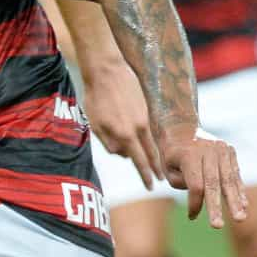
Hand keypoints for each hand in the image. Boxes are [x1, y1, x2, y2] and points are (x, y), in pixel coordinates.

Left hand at [80, 59, 161, 187]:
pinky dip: (148, 136)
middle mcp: (139, 127)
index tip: (151, 187)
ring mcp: (144, 116)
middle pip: (151, 153)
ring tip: (157, 163)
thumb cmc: (95, 98)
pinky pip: (148, 127)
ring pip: (150, 139)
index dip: (146, 175)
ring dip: (154, 153)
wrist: (106, 69)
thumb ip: (109, 143)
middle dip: (156, 168)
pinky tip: (147, 139)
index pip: (139, 161)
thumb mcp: (95, 124)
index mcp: (125, 135)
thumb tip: (122, 154)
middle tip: (161, 179)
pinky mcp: (146, 106)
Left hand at [160, 126, 247, 228]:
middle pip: (214, 183)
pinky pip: (235, 173)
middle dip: (216, 207)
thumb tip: (206, 196)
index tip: (191, 217)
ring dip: (235, 201)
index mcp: (189, 155)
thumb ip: (185, 184)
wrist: (182, 128)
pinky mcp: (230, 151)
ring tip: (240, 218)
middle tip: (218, 226)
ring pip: (229, 179)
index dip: (195, 203)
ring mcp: (221, 149)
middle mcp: (208, 150)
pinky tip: (244, 205)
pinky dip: (239, 190)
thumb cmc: (173, 156)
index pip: (196, 185)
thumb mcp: (169, 170)